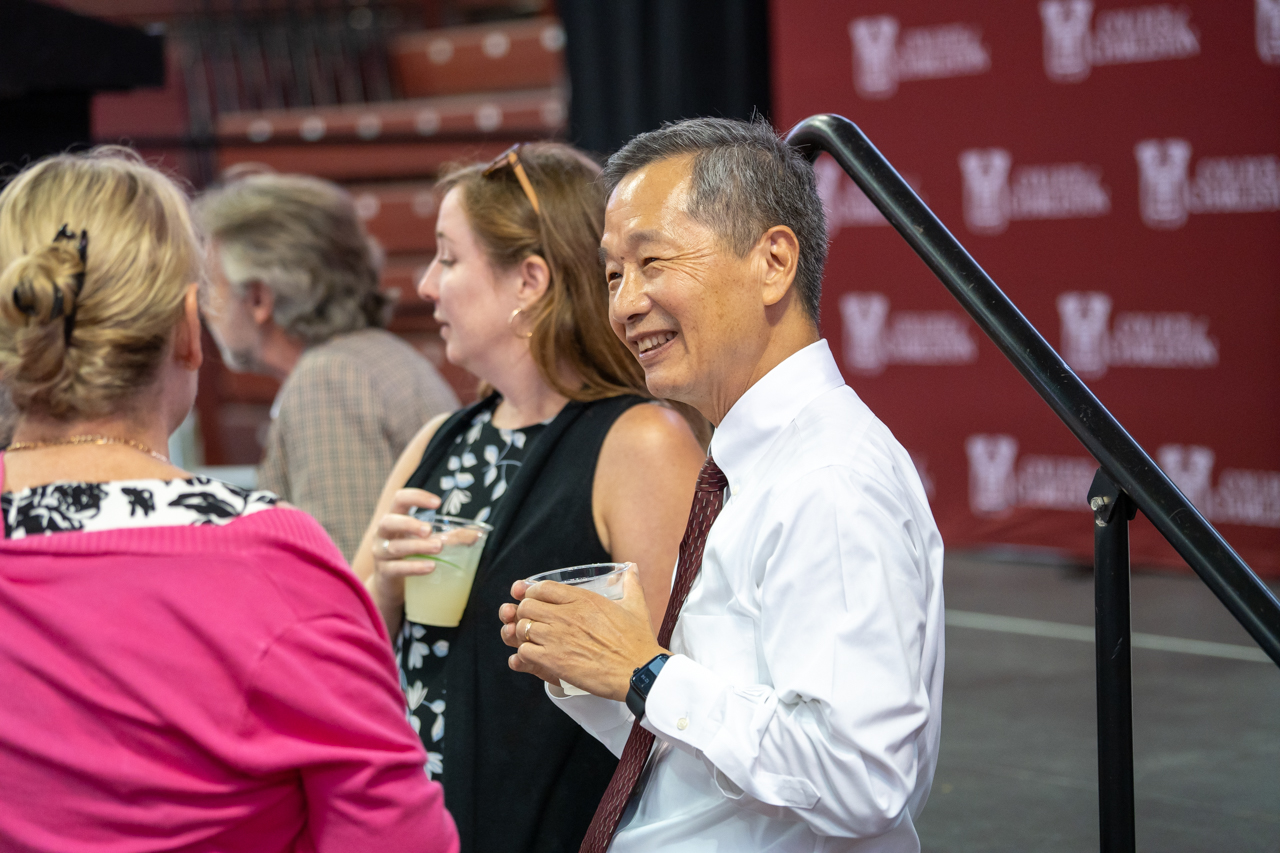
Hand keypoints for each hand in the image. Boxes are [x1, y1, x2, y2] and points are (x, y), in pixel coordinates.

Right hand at [370, 489, 443, 608]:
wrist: (392, 585)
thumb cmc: (410, 555)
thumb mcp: (426, 541)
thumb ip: (448, 536)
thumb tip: (476, 535)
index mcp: (395, 518)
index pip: (400, 499)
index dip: (416, 497)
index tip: (437, 503)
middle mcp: (383, 534)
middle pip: (388, 521)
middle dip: (409, 524)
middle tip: (429, 530)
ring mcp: (380, 554)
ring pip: (395, 547)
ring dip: (417, 546)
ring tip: (438, 547)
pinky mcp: (384, 573)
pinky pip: (396, 569)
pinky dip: (414, 567)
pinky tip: (431, 566)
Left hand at [498, 564, 666, 700]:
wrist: (639, 671)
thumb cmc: (638, 641)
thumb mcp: (636, 606)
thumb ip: (631, 584)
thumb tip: (632, 568)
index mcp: (583, 599)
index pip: (543, 587)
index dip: (532, 592)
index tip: (533, 598)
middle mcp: (567, 615)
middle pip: (527, 606)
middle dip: (526, 613)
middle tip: (533, 621)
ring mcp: (558, 637)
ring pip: (523, 628)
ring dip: (525, 634)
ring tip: (534, 640)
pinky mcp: (554, 660)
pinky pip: (525, 651)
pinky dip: (526, 654)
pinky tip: (537, 656)